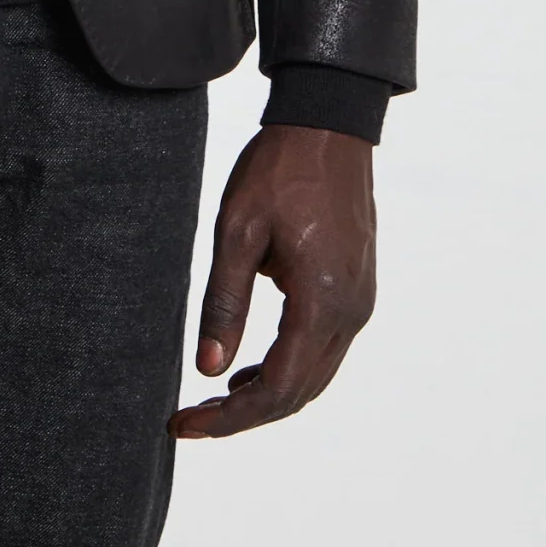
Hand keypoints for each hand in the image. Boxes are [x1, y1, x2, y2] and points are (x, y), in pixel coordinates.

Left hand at [170, 123, 374, 440]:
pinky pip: (323, 348)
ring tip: (215, 397)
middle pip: (299, 393)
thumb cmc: (279, 168)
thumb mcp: (237, 229)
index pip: (277, 389)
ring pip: (314, 376)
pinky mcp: (357, 288)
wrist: (330, 122)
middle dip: (244, 414)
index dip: (230, 417)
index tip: (186, 424)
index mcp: (322, 302)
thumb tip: (207, 369)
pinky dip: (287, 366)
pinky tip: (250, 363)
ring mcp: (360, 302)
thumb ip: (224, 302)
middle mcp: (351, 313)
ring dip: (267, 394)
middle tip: (191, 418)